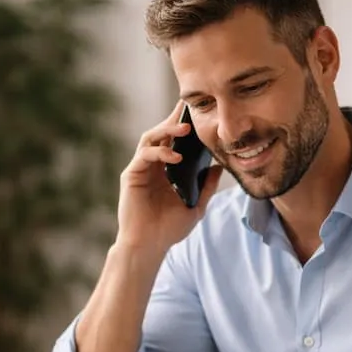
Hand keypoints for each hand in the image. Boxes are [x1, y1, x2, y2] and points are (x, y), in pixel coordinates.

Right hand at [116, 100, 223, 257]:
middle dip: (174, 118)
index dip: (183, 124)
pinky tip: (175, 157)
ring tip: (185, 127)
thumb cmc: (169, 229)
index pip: (174, 141)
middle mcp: (151, 165)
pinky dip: (160, 152)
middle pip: (161, 133)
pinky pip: (145, 155)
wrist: (149, 246)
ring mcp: (140, 169)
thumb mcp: (195, 206)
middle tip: (189, 105)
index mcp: (165, 170)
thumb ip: (206, 186)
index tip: (197, 110)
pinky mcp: (131, 175)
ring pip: (151, 138)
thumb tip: (219, 167)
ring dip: (167, 130)